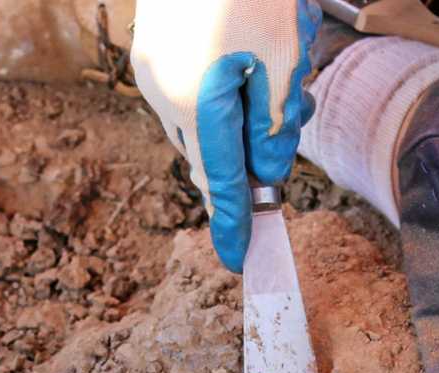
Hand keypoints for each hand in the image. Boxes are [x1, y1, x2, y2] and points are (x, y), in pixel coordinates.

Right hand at [132, 0, 320, 271]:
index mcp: (196, 103)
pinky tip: (252, 55)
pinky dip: (224, 91)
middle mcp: (162, 92)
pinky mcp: (151, 47)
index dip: (234, 221)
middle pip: (209, 154)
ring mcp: (151, 68)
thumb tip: (266, 170)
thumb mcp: (280, 61)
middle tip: (287, 116)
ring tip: (282, 67)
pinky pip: (189, 92)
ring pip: (201, 121)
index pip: (219, 181)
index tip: (240, 259)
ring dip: (242, 115)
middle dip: (252, 150)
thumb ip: (273, 125)